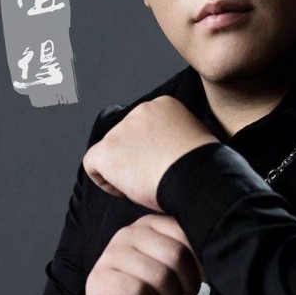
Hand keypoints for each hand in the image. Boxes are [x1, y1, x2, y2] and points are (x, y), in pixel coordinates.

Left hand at [83, 95, 218, 210]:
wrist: (197, 177)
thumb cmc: (202, 166)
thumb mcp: (194, 138)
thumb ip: (174, 136)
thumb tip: (165, 151)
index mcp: (165, 104)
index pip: (145, 126)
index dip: (150, 148)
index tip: (161, 164)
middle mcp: (141, 110)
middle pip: (127, 137)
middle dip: (135, 157)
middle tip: (152, 177)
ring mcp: (122, 129)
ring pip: (112, 151)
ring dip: (124, 168)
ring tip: (143, 185)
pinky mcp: (108, 149)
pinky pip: (93, 164)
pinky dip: (105, 180)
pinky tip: (124, 190)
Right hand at [85, 214, 203, 294]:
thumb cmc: (151, 294)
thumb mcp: (177, 273)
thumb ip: (191, 257)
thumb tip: (209, 254)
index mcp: (152, 224)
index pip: (187, 234)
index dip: (197, 265)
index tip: (191, 282)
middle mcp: (130, 232)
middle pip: (176, 255)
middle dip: (185, 286)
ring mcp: (112, 253)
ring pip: (159, 276)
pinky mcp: (99, 279)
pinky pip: (138, 293)